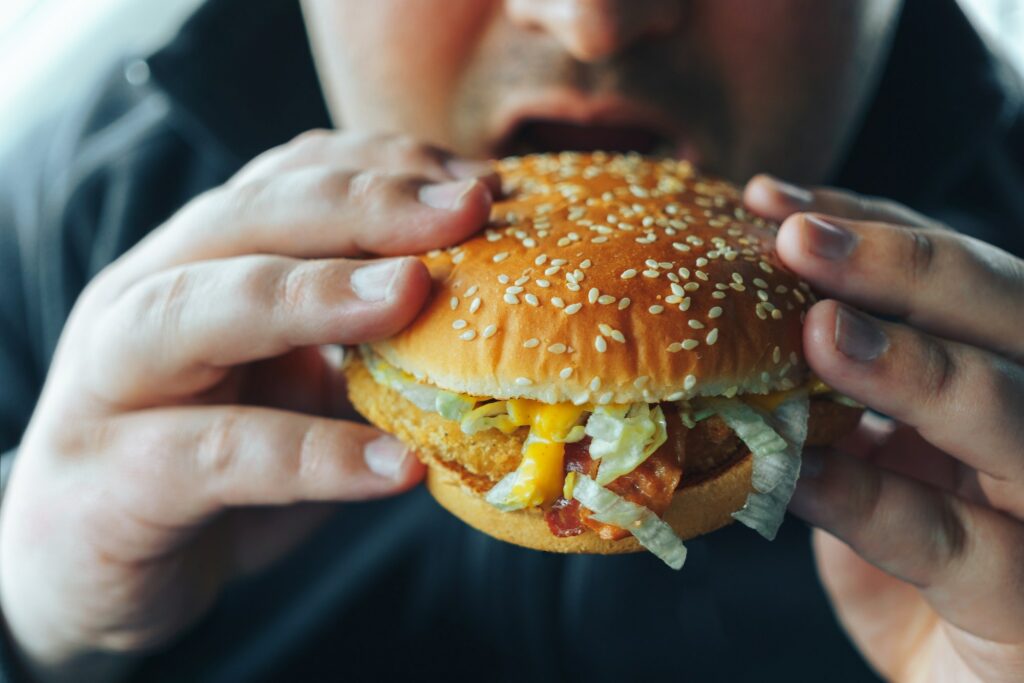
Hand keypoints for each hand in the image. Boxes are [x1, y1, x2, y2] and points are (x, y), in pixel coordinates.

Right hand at [0, 130, 495, 681]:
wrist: (89, 570)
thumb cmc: (211, 460)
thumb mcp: (291, 383)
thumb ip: (358, 341)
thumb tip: (488, 311)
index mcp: (197, 262)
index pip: (287, 181)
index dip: (384, 170)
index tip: (481, 181)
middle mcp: (146, 297)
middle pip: (248, 218)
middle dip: (363, 204)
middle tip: (466, 207)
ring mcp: (114, 384)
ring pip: (202, 310)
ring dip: (315, 293)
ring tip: (413, 293)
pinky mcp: (114, 480)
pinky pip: (216, 455)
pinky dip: (312, 455)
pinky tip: (395, 466)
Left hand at [745, 176, 1023, 681]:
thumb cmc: (931, 563)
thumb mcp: (886, 459)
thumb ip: (845, 401)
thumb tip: (741, 331)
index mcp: (1006, 372)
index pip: (953, 276)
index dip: (871, 226)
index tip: (772, 201)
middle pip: (1006, 313)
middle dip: (902, 263)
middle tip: (794, 234)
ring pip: (1008, 414)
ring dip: (914, 365)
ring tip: (820, 330)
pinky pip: (952, 543)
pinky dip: (871, 499)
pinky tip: (798, 473)